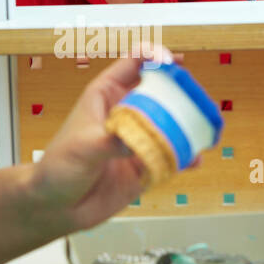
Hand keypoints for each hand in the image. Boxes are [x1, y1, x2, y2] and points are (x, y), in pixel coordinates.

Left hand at [32, 44, 188, 232]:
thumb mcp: (82, 148)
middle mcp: (127, 112)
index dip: (155, 56)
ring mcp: (138, 138)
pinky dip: (186, 155)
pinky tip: (194, 159)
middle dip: (182, 91)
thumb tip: (138, 137)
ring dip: (189, 122)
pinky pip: (173, 154)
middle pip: (161, 90)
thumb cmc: (58, 168)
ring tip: (206, 126)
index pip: (135, 62)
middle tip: (197, 99)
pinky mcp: (146, 163)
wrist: (57, 207)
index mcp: (107, 94)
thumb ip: (112, 140)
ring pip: (171, 122)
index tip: (173, 64)